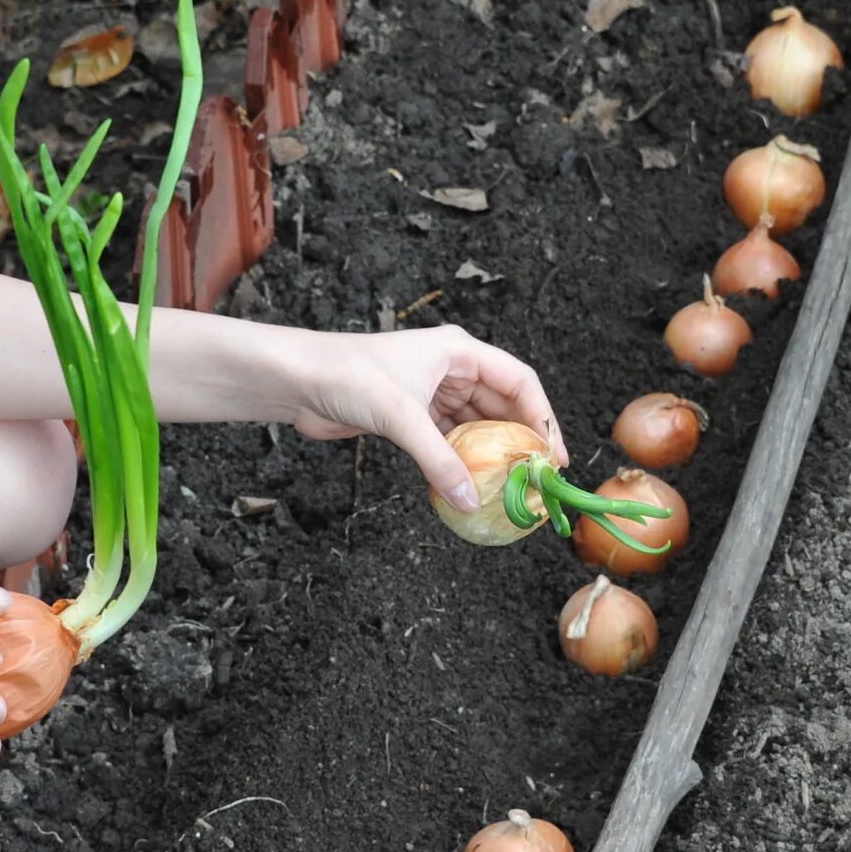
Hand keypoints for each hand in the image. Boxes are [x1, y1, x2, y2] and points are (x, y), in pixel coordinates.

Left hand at [282, 323, 569, 510]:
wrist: (296, 380)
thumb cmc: (349, 376)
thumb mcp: (401, 417)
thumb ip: (439, 461)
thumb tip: (471, 500)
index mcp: (458, 351)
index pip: (519, 381)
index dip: (542, 416)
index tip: (554, 454)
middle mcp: (450, 369)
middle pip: (501, 406)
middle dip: (519, 440)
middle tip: (535, 478)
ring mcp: (430, 392)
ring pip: (474, 426)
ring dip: (489, 454)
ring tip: (508, 486)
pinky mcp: (410, 416)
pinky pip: (447, 440)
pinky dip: (458, 461)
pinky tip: (467, 484)